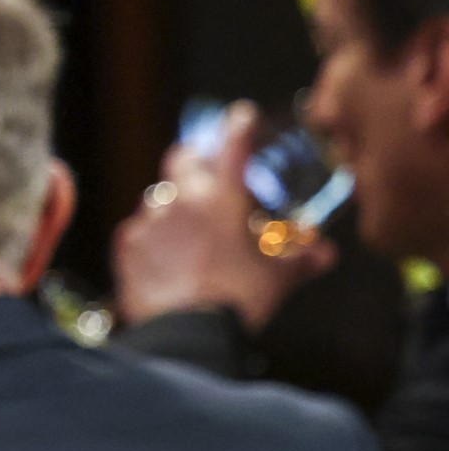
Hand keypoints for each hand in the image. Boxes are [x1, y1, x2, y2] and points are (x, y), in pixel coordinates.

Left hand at [113, 101, 334, 332]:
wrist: (187, 334)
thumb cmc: (236, 302)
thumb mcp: (278, 279)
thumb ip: (302, 260)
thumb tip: (323, 254)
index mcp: (223, 199)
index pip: (234, 146)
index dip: (238, 127)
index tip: (240, 116)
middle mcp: (183, 201)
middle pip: (182, 159)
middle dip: (195, 156)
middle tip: (204, 163)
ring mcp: (150, 221)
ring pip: (158, 197)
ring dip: (172, 204)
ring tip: (186, 225)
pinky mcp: (126, 245)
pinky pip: (138, 230)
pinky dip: (151, 236)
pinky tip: (163, 253)